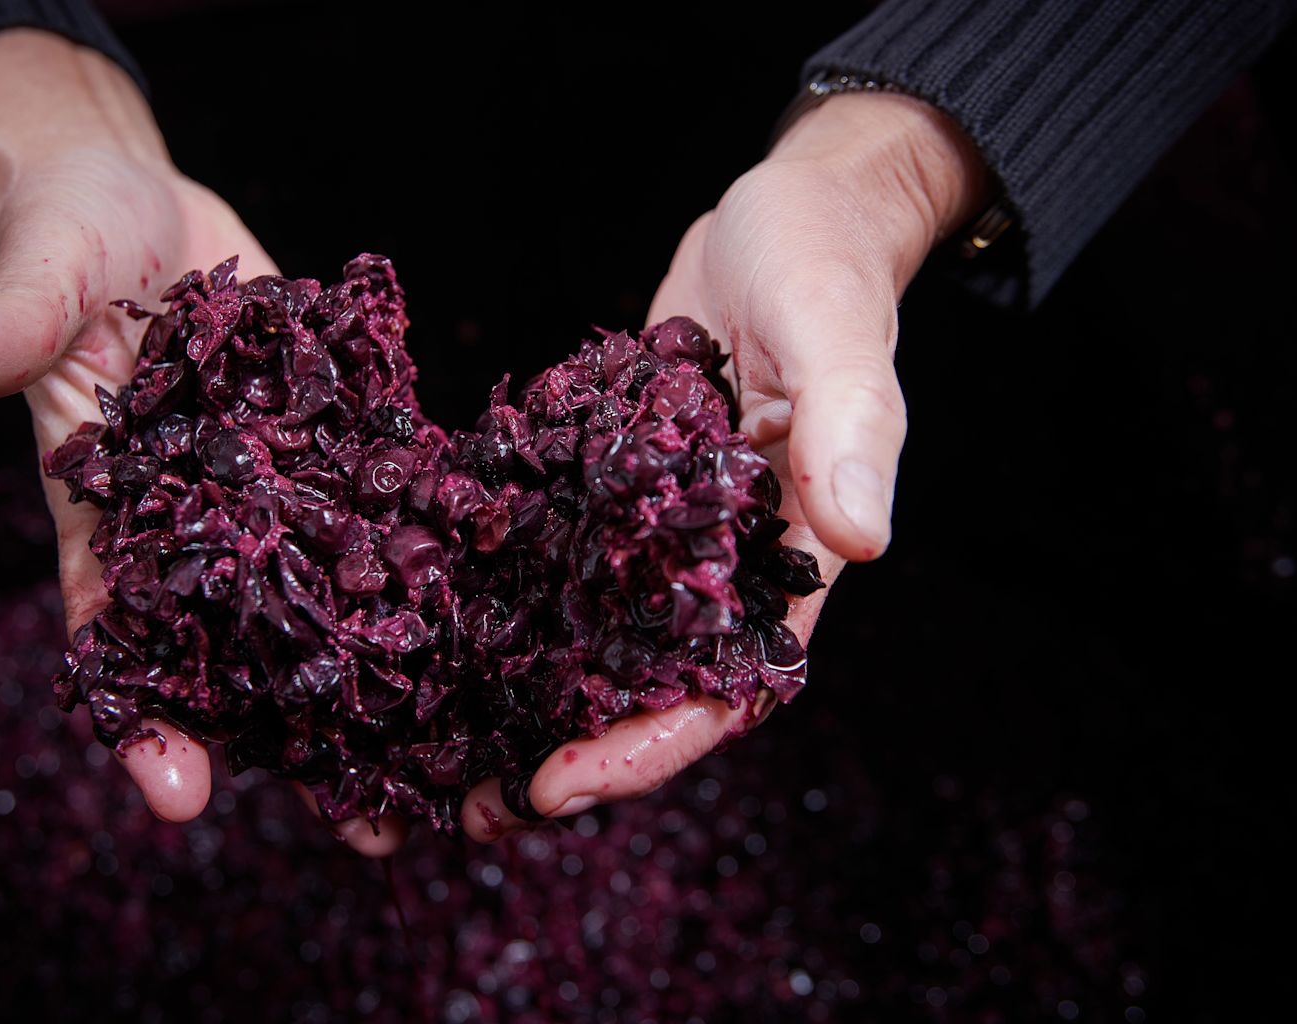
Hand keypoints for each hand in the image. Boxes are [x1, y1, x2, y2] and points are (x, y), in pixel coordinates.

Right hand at [0, 29, 403, 854]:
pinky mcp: (334, 441)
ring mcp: (275, 491)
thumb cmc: (63, 239)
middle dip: (299, 740)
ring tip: (455, 763)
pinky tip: (495, 611)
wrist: (143, 203)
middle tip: (371, 831)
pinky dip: (432, 555)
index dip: (138, 720)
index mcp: (113, 512)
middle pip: (246, 652)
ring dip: (386, 677)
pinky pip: (385, 504)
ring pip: (329, 599)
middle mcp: (202, 524)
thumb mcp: (30, 278)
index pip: (115, 634)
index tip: (179, 799)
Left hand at [461, 92, 989, 839]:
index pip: (726, 689)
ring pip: (592, 645)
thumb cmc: (824, 264)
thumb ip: (852, 428)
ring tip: (437, 752)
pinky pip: (557, 563)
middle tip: (469, 805)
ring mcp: (656, 536)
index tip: (563, 782)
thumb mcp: (837, 334)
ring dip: (524, 702)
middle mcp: (716, 568)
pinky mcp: (608, 492)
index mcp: (784, 561)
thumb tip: (862, 536)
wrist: (780, 214)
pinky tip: (433, 632)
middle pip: (644, 690)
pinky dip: (507, 609)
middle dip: (565, 754)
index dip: (650, 746)